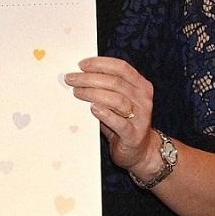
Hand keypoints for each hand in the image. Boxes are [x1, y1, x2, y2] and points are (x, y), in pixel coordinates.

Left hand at [66, 58, 159, 172]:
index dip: (100, 64)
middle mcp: (143, 99)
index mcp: (141, 86)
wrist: (140, 151)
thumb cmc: (123, 123)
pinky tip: (92, 108)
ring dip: (93, 93)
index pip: (121, 68)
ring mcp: (141, 117)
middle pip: (116, 82)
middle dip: (90, 78)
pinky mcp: (134, 135)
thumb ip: (105, 89)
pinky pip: (119, 123)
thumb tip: (79, 76)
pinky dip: (105, 114)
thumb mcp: (117, 102)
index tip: (82, 65)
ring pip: (117, 99)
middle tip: (71, 79)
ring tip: (77, 92)